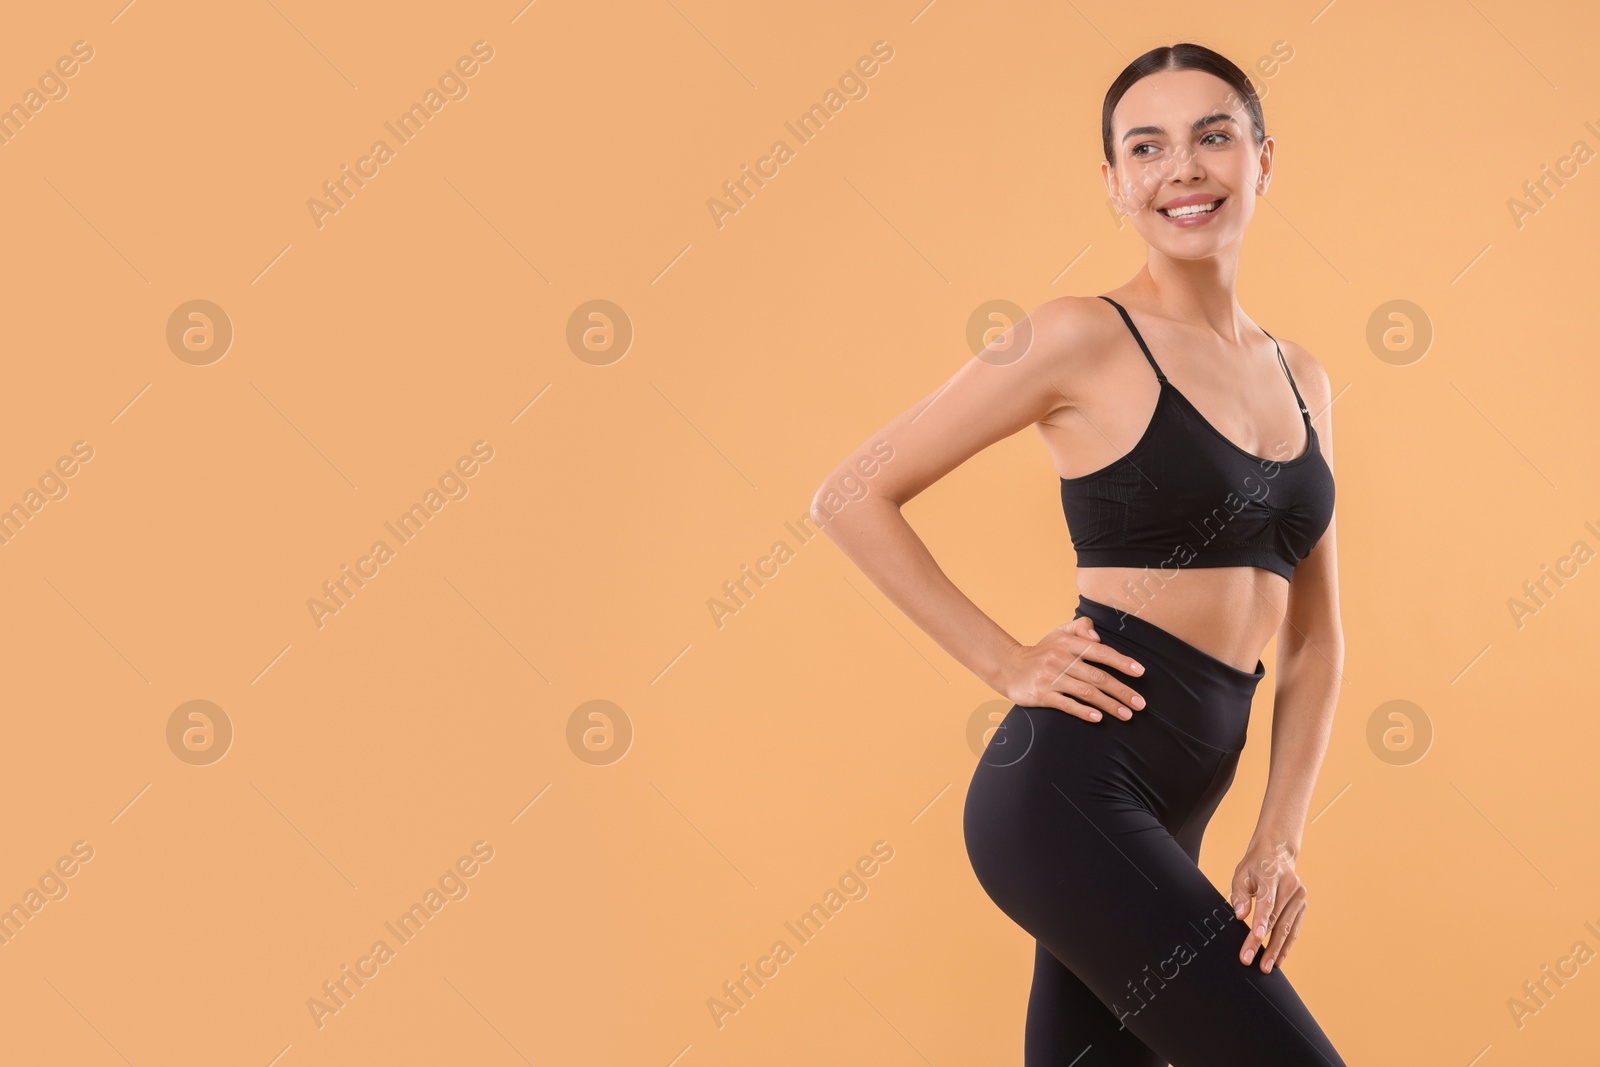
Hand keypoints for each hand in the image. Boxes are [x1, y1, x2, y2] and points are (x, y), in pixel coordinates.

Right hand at [996, 616, 1145, 722]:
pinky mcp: (1041, 695)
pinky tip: (1098, 719)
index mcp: (1067, 643)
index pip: (1100, 652)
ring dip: (1109, 705)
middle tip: (1140, 704)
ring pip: (1086, 693)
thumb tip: (1097, 637)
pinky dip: (1084, 712)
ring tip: (1127, 715)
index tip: (1140, 672)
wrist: (1008, 667)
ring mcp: (1050, 678)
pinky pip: (1066, 705)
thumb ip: (1080, 627)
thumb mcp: (1059, 633)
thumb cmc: (1041, 651)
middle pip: (1098, 677)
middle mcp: (1059, 659)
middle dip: (1122, 691)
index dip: (1122, 662)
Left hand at [1229, 838, 1305, 973]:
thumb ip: (1239, 894)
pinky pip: (1294, 929)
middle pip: (1276, 919)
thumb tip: (1240, 915)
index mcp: (1272, 874)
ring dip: (1276, 949)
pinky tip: (1278, 959)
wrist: (1277, 854)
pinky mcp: (1303, 906)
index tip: (1255, 937)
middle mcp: (1290, 886)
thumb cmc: (1255, 866)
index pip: (1266, 901)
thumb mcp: (1241, 874)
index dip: (1261, 920)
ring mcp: (1300, 897)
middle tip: (1251, 961)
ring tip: (1266, 967)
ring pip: (1287, 928)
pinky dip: (1286, 945)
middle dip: (1264, 943)